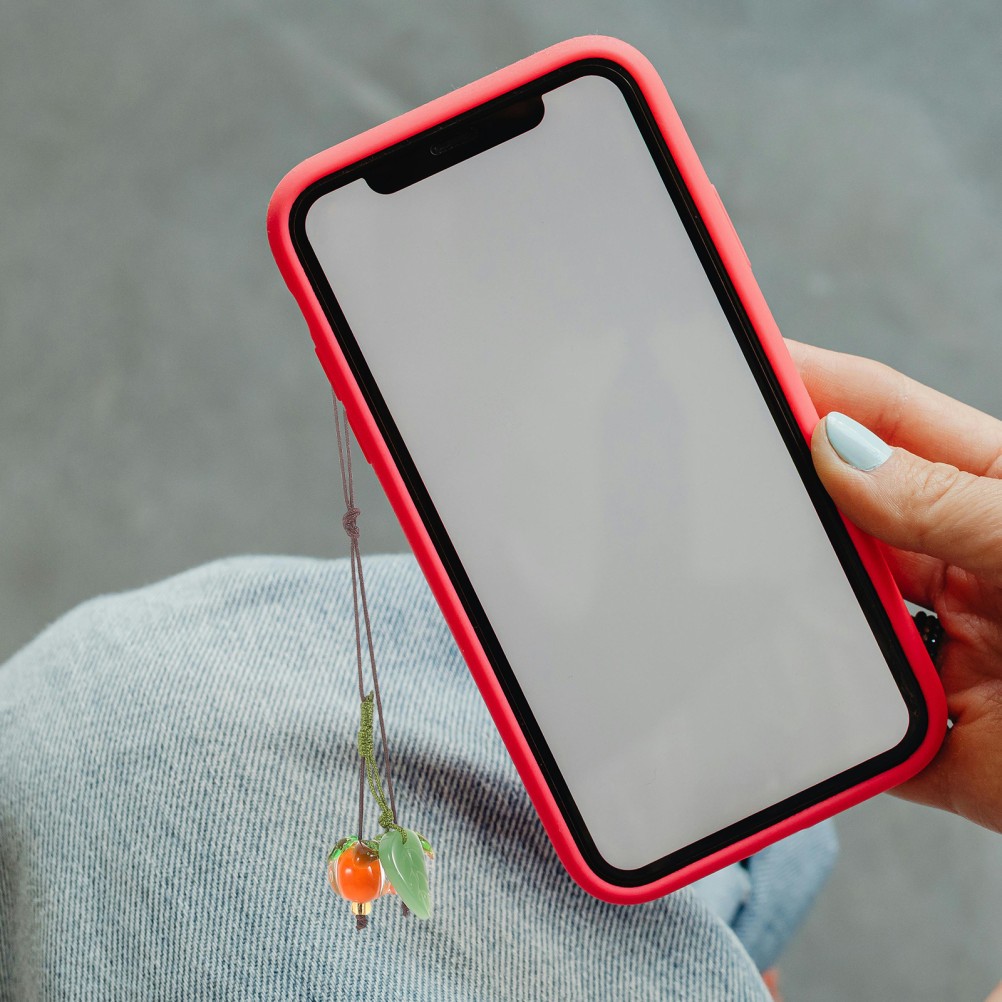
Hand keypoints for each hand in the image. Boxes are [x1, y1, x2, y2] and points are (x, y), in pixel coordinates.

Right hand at [786, 339, 1001, 832]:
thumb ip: (948, 500)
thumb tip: (839, 452)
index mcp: (993, 500)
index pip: (887, 425)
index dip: (816, 386)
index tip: (748, 362)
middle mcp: (961, 569)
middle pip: (847, 518)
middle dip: (785, 495)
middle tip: (722, 471)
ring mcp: (940, 653)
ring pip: (835, 617)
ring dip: (797, 608)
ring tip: (755, 584)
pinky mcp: (927, 735)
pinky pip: (850, 720)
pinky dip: (815, 710)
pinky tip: (790, 685)